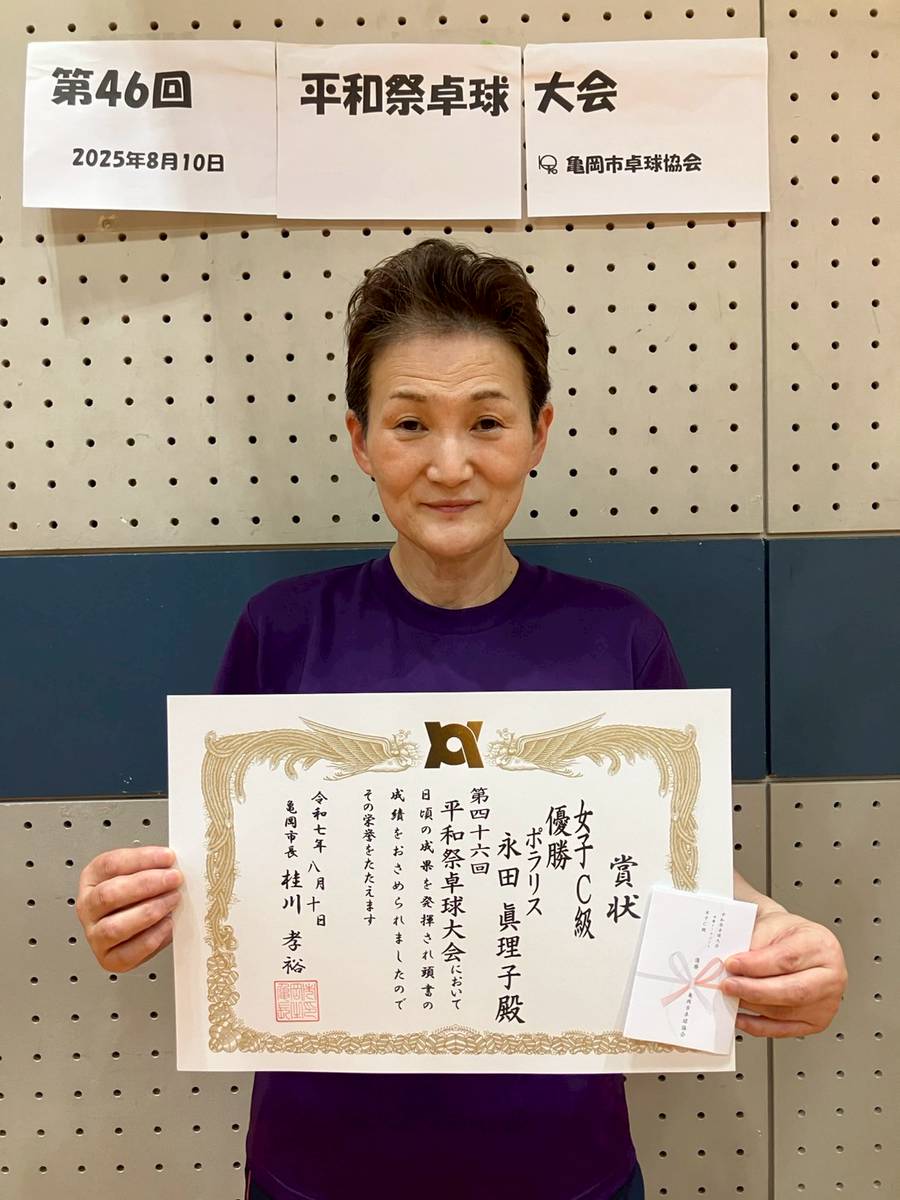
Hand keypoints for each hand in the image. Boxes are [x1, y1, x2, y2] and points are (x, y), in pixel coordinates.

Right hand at [76, 845, 182, 971]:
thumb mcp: (139, 874)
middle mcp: (89, 907)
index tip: (167, 857)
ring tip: (172, 900)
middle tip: (173, 879)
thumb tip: (173, 864)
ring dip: (149, 911)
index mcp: (92, 879)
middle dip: (146, 885)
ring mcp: (95, 935)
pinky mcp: (109, 959)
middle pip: (108, 895)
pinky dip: (152, 937)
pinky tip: (167, 923)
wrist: (133, 930)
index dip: (141, 859)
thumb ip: (152, 867)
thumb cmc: (135, 897)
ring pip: (115, 927)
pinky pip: (129, 952)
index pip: (110, 864)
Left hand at [721, 908, 846, 1037]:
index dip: (757, 965)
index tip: (732, 964)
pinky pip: (783, 1030)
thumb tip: (732, 966)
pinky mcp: (815, 1022)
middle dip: (755, 990)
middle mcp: (831, 977)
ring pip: (785, 1012)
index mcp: (821, 946)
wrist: (797, 942)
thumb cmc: (787, 934)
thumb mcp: (771, 923)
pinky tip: (741, 1016)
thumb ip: (754, 943)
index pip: (788, 959)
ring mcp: (826, 1003)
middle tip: (729, 985)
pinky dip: (757, 1026)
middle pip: (792, 990)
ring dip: (752, 1006)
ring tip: (731, 996)